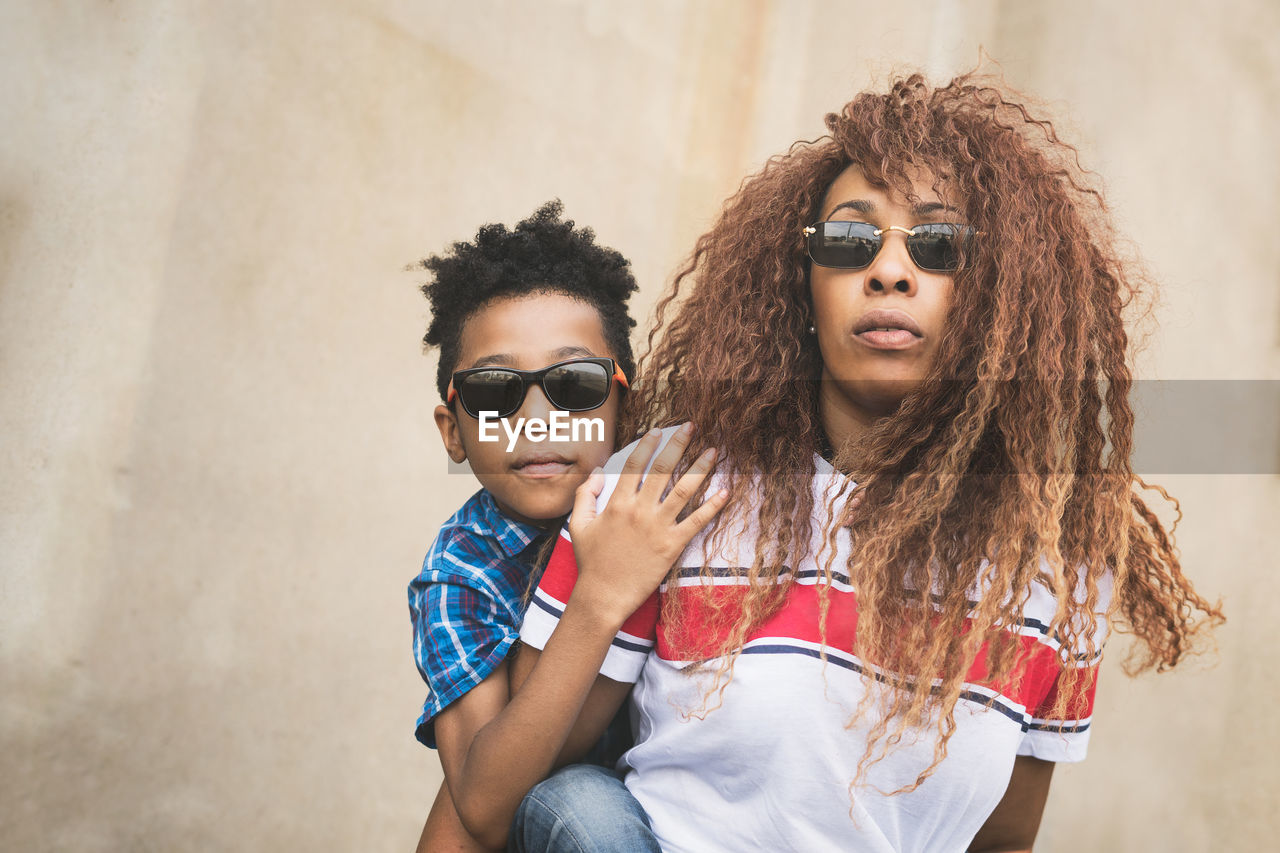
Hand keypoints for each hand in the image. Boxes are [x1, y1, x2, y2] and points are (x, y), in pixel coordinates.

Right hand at [568, 423, 728, 626]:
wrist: (604, 595)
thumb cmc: (591, 562)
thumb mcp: (579, 524)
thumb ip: (586, 495)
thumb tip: (599, 472)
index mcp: (617, 504)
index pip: (635, 465)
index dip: (648, 445)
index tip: (659, 430)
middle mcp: (639, 511)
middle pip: (663, 470)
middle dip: (678, 444)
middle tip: (691, 426)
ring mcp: (658, 527)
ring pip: (683, 490)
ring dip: (700, 468)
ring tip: (713, 450)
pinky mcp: (672, 545)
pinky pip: (696, 521)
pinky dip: (712, 506)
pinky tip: (725, 491)